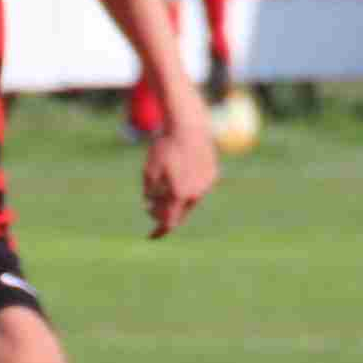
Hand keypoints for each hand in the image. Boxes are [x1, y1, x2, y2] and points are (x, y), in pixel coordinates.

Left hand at [141, 111, 216, 238]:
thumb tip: (150, 207)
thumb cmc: (164, 148)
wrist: (188, 127)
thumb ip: (150, 194)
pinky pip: (197, 188)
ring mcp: (206, 185)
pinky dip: (186, 188)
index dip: (159, 230)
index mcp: (178, 194)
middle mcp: (195, 193)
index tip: (151, 236)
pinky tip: (178, 177)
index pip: (169, 222)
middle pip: (179, 213)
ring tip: (162, 189)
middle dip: (164, 213)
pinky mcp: (212, 175)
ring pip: (188, 201)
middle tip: (150, 208)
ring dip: (175, 200)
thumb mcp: (149, 172)